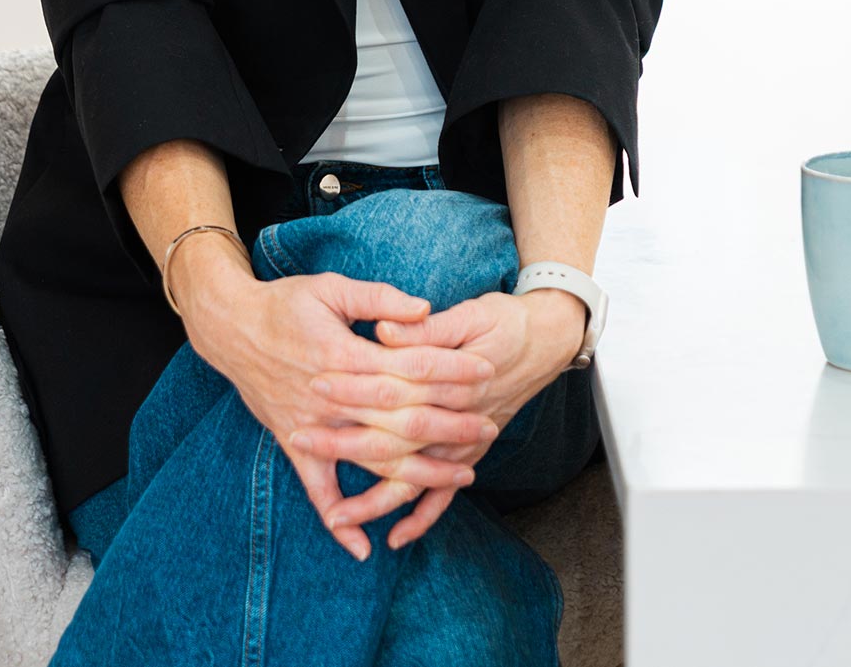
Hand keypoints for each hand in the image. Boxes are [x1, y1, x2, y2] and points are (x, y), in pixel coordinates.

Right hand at [190, 268, 497, 562]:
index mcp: (343, 356)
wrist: (230, 327)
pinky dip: (337, 520)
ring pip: (374, 458)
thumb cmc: (284, 302)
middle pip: (401, 418)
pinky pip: (316, 489)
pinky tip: (363, 548)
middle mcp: (331, 397)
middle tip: (490, 426)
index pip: (409, 368)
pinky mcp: (294, 442)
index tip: (485, 370)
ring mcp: (313, 425)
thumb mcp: (331, 287)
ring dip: (420, 472)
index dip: (450, 369)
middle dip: (450, 425)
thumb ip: (379, 299)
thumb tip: (424, 310)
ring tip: (464, 476)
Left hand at [299, 289, 587, 549]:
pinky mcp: (469, 451)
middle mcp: (460, 414)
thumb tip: (384, 331)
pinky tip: (395, 538)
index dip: (356, 381)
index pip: (397, 381)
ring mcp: (464, 439)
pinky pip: (443, 493)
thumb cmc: (504, 320)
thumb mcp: (470, 312)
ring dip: (375, 497)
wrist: (548, 339)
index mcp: (455, 373)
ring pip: (415, 476)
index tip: (317, 381)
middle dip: (347, 441)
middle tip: (302, 439)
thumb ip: (426, 328)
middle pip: (396, 434)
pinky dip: (422, 517)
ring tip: (336, 516)